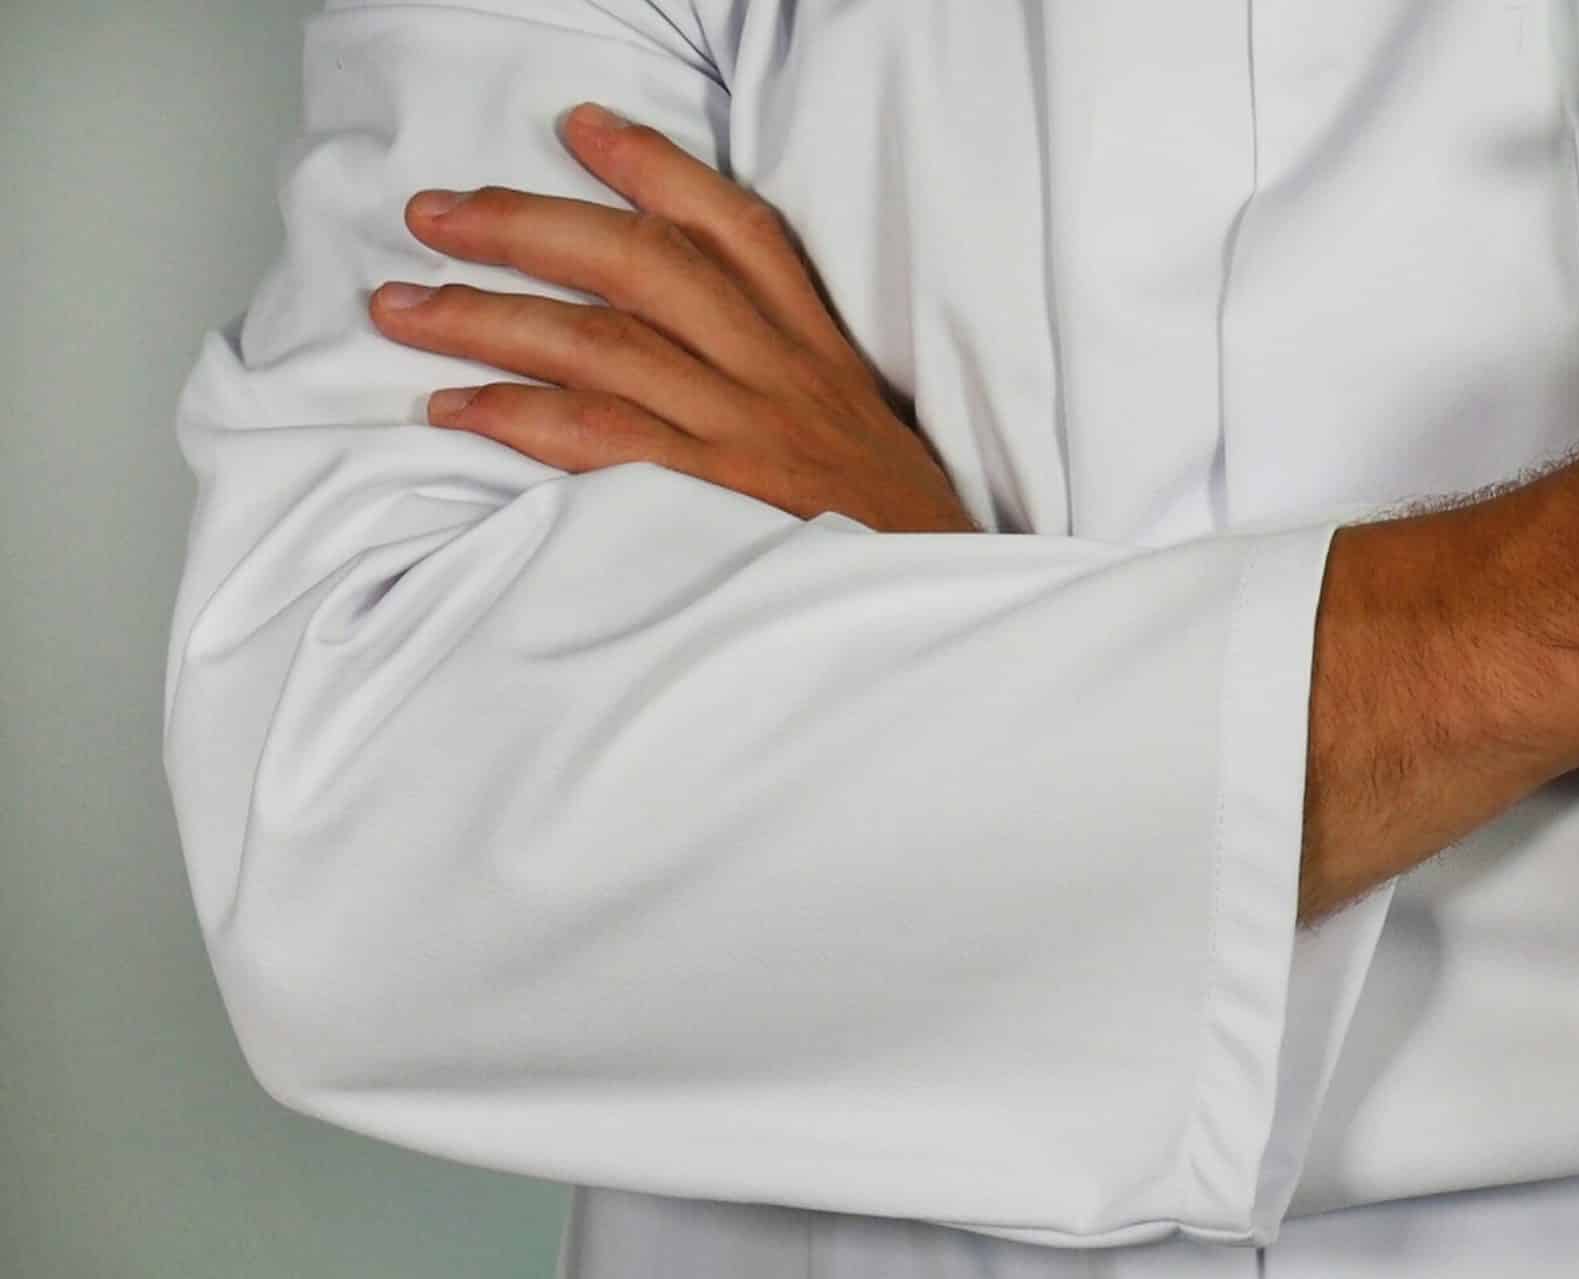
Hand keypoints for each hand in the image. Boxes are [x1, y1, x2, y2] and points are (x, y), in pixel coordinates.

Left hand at [368, 101, 974, 533]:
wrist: (941, 615)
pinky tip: (454, 406)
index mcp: (818, 352)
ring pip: (599, 342)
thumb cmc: (893, 539)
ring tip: (400, 306)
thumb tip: (688, 349)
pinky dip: (516, 418)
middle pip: (641, 265)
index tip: (580, 128)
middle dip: (526, 226)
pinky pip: (598, 441)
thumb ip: (793, 384)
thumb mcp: (864, 436)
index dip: (654, 168)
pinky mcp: (713, 503)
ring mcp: (744, 437)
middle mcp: (778, 377)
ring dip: (487, 316)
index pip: (737, 230)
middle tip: (435, 214)